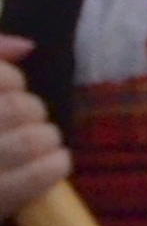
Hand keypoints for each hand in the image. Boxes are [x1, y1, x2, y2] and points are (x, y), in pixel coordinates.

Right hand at [0, 37, 60, 221]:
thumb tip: (28, 47)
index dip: (9, 80)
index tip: (11, 90)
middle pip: (14, 108)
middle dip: (30, 109)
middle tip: (29, 119)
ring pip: (29, 140)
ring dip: (46, 137)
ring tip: (44, 141)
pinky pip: (35, 178)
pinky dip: (56, 164)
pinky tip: (57, 161)